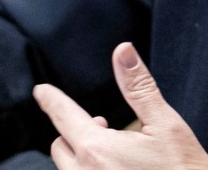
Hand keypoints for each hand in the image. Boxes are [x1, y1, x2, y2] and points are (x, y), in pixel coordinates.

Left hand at [33, 42, 207, 169]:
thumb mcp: (166, 126)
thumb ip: (139, 88)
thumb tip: (123, 50)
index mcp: (97, 151)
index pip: (63, 116)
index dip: (51, 100)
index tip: (41, 91)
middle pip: (61, 145)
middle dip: (75, 131)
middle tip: (103, 125)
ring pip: (69, 169)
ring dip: (81, 155)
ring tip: (114, 151)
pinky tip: (119, 169)